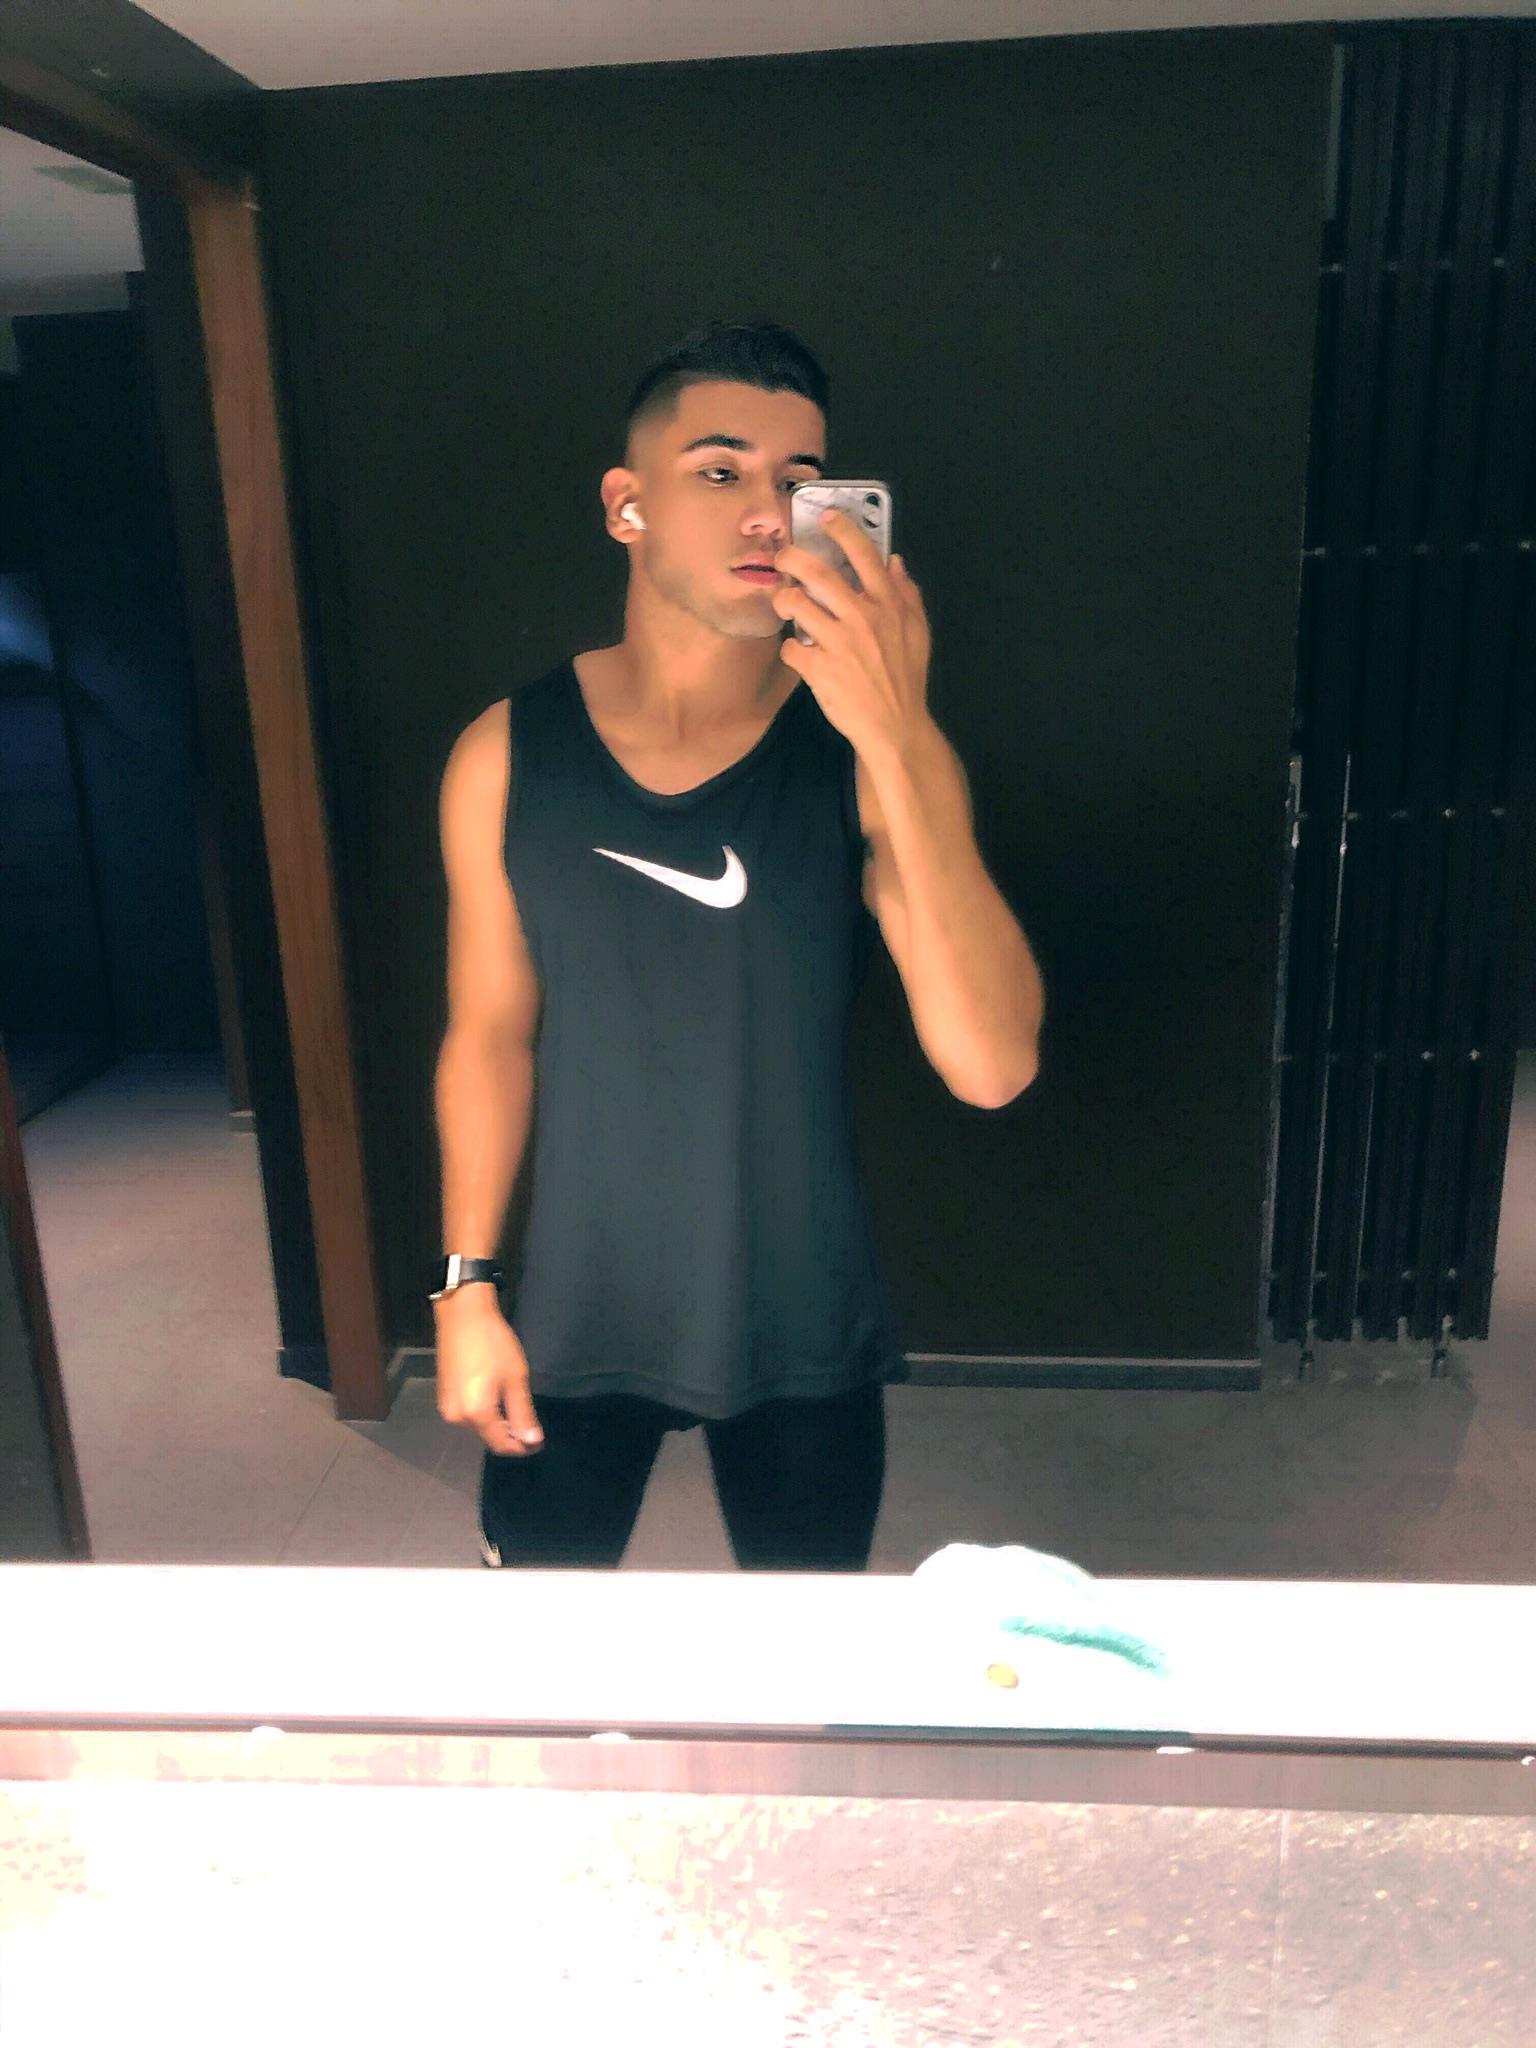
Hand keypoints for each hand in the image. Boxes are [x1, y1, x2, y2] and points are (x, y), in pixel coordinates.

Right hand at [434, 1292, 544, 1454]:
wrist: (463, 1315)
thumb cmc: (494, 1344)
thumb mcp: (515, 1377)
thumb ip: (523, 1413)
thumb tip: (533, 1441)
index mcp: (477, 1414)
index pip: (502, 1445)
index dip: (522, 1447)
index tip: (538, 1440)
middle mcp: (457, 1418)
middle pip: (488, 1438)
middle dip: (510, 1435)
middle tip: (530, 1421)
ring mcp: (447, 1407)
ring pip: (478, 1427)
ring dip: (497, 1423)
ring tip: (514, 1405)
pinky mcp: (444, 1396)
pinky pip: (468, 1414)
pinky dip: (484, 1412)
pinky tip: (495, 1397)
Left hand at [771, 507, 931, 759]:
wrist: (895, 726)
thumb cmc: (906, 680)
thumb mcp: (918, 633)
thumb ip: (907, 594)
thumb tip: (894, 562)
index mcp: (888, 605)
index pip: (863, 554)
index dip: (841, 529)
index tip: (826, 518)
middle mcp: (862, 618)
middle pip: (816, 572)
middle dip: (791, 558)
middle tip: (782, 558)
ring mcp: (839, 643)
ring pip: (795, 604)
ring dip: (783, 600)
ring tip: (784, 605)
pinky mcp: (819, 669)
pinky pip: (789, 648)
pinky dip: (789, 650)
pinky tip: (798, 654)